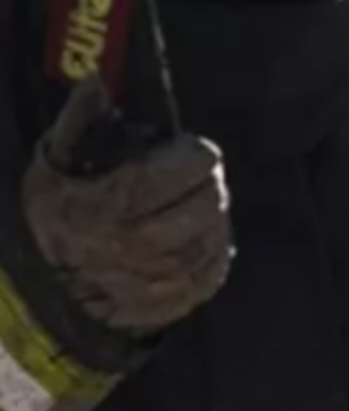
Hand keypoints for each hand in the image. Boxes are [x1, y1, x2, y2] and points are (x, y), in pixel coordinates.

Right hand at [21, 76, 232, 334]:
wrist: (45, 286)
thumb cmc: (54, 214)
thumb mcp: (53, 163)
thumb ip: (79, 121)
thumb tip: (97, 82)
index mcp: (113, 202)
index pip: (188, 167)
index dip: (197, 153)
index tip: (191, 148)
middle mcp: (139, 245)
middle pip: (209, 202)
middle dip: (210, 183)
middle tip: (199, 175)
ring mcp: (159, 278)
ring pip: (216, 236)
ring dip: (214, 216)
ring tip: (197, 204)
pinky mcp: (173, 301)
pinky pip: (214, 272)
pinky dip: (214, 250)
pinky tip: (200, 236)